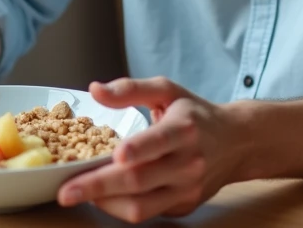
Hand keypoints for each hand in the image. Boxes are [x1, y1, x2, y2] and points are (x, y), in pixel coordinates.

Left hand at [57, 77, 241, 222]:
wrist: (236, 142)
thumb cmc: (195, 113)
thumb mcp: (167, 90)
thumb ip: (130, 89)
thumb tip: (95, 90)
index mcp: (184, 128)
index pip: (159, 141)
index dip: (138, 150)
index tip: (116, 155)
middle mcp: (188, 162)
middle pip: (141, 180)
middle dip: (100, 187)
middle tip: (66, 192)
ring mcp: (187, 188)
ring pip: (143, 206)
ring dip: (106, 203)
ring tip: (78, 194)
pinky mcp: (184, 205)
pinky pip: (148, 213)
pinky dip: (121, 207)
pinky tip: (103, 196)